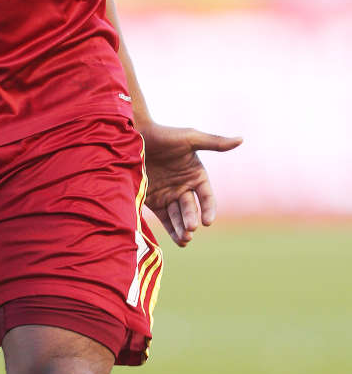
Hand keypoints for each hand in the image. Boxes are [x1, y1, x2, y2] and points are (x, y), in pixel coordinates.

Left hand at [140, 122, 241, 247]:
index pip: (207, 197)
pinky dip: (172, 229)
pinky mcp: (154, 200)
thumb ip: (214, 143)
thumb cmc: (164, 134)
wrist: (134, 135)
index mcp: (196, 175)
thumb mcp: (190, 138)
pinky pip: (165, 218)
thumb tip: (241, 139)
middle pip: (191, 209)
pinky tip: (177, 239)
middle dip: (191, 219)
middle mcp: (184, 187)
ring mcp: (168, 195)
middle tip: (190, 228)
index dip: (208, 209)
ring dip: (183, 228)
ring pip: (179, 217)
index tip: (207, 221)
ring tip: (184, 237)